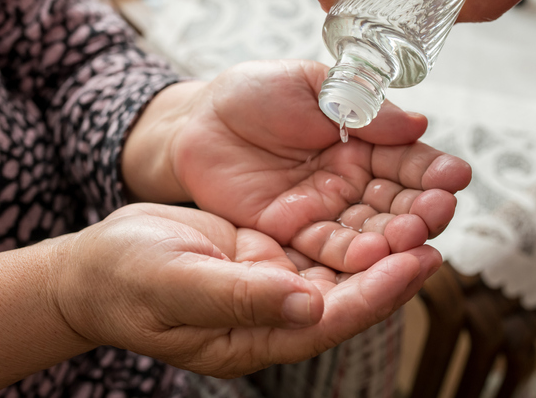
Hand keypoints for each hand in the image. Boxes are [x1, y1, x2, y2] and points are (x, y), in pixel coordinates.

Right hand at [53, 203, 438, 377]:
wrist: (99, 266)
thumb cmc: (125, 281)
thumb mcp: (176, 284)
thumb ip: (238, 298)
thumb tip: (307, 307)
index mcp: (255, 335)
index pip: (332, 319)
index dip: (378, 292)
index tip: (418, 260)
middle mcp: (273, 314)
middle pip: (349, 293)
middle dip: (395, 262)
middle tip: (437, 226)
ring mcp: (272, 284)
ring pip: (340, 265)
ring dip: (380, 239)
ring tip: (422, 208)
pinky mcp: (266, 254)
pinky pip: (317, 241)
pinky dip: (348, 223)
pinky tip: (373, 200)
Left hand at [122, 60, 470, 272]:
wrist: (194, 122)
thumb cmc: (251, 93)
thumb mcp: (309, 84)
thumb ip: (360, 107)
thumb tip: (418, 124)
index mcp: (359, 140)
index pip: (405, 158)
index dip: (431, 168)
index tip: (456, 176)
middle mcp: (348, 180)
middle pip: (395, 200)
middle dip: (421, 207)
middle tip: (441, 209)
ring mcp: (322, 208)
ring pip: (368, 228)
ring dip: (394, 235)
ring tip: (416, 235)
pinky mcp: (291, 232)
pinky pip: (326, 247)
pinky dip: (352, 253)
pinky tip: (374, 255)